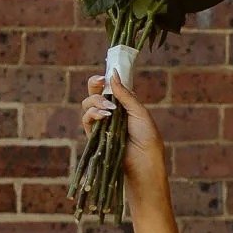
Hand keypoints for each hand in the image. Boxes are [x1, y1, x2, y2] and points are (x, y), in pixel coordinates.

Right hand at [82, 74, 167, 193]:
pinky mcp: (94, 134)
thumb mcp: (138, 111)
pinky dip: (92, 114)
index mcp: (123, 106)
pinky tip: (103, 115)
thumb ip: (124, 94)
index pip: (109, 89)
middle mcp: (111, 113)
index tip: (103, 76)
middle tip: (99, 82)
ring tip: (108, 109)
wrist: (144, 159)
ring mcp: (101, 123)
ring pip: (87, 104)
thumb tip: (112, 73)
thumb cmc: (147, 137)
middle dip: (94, 86)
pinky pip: (86, 119)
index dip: (103, 80)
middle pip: (94, 93)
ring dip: (95, 101)